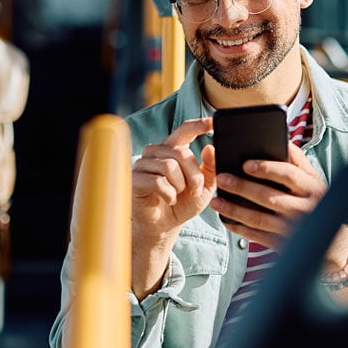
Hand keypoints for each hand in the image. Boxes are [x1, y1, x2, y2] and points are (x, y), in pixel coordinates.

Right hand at [131, 117, 215, 246]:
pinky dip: (168, 194)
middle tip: (195, 191)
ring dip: (180, 185)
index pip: (184, 131)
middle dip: (193, 175)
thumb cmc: (182, 204)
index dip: (198, 125)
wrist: (164, 225)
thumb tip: (211, 148)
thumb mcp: (203, 188)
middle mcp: (156, 152)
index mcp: (172, 149)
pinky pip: (157, 182)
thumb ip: (210, 169)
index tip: (212, 122)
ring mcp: (143, 164)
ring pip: (169, 166)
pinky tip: (169, 200)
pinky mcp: (135, 179)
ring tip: (178, 195)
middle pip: (180, 153)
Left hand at [210, 141, 327, 249]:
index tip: (246, 164)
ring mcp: (294, 229)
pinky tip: (226, 219)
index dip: (267, 169)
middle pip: (269, 197)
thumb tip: (282, 140)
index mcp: (313, 188)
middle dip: (242, 187)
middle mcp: (306, 209)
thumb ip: (297, 161)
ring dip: (235, 209)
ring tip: (216, 200)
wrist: (333, 243)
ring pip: (259, 219)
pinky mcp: (284, 244)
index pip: (289, 175)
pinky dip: (240, 228)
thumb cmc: (316, 202)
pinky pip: (257, 236)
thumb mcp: (313, 181)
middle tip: (221, 178)